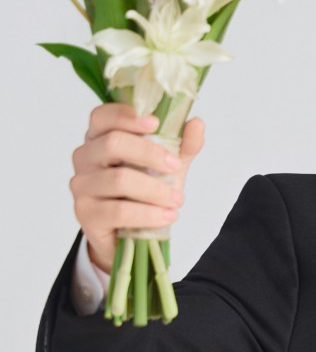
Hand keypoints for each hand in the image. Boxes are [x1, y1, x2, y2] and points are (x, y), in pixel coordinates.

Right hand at [70, 102, 205, 272]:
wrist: (132, 235)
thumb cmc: (145, 194)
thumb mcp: (167, 167)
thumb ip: (182, 146)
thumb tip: (197, 123)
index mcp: (99, 138)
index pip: (103, 116)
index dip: (127, 116)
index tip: (155, 123)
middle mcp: (85, 157)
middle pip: (113, 144)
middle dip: (150, 154)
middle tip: (175, 167)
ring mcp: (81, 185)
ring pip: (119, 180)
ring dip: (155, 190)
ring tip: (177, 200)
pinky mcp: (85, 213)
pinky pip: (119, 211)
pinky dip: (148, 214)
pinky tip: (167, 216)